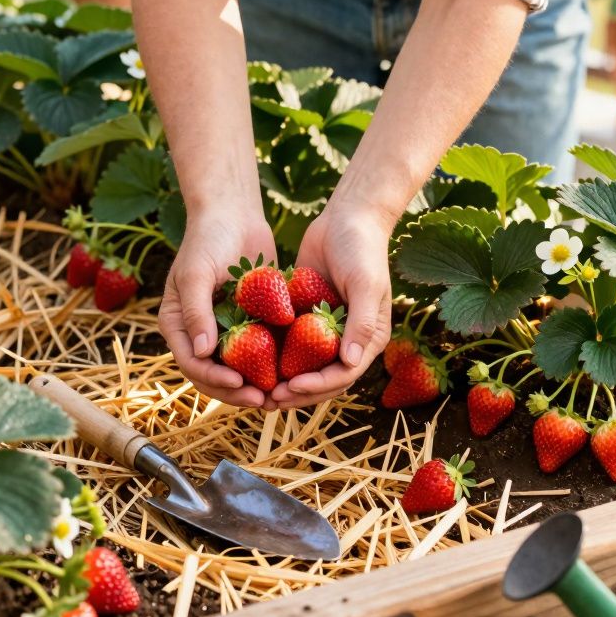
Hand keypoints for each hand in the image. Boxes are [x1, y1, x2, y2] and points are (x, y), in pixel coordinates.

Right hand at [159, 208, 277, 407]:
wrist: (232, 213)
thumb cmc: (208, 238)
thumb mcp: (196, 273)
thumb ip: (196, 312)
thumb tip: (200, 351)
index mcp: (177, 325)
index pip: (192, 364)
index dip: (215, 378)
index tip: (239, 383)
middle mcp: (198, 333)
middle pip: (214, 375)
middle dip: (237, 390)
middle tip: (264, 400)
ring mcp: (224, 330)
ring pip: (237, 369)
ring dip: (255, 384)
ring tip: (279, 395)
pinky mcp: (248, 323)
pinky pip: (258, 351)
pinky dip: (270, 364)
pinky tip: (292, 372)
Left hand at [270, 202, 393, 407]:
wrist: (348, 217)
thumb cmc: (363, 249)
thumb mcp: (366, 285)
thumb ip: (361, 324)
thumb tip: (350, 363)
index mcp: (368, 340)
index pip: (342, 375)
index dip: (316, 387)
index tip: (289, 388)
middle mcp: (348, 340)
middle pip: (320, 377)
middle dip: (295, 392)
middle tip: (267, 399)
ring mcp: (324, 328)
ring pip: (302, 364)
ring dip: (281, 378)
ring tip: (255, 388)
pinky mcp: (306, 315)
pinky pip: (289, 340)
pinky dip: (272, 352)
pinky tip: (248, 358)